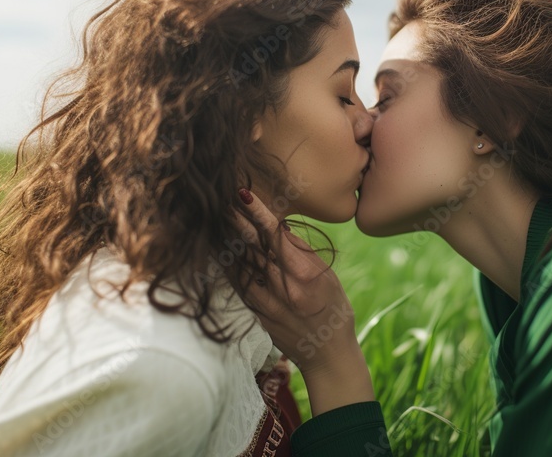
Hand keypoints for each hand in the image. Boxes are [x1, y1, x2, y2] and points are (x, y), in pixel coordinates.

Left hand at [234, 188, 374, 414]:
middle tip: (221, 200)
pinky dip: (229, 266)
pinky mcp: (257, 315)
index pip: (276, 237)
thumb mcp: (328, 278)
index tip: (243, 195)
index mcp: (305, 275)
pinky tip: (220, 251)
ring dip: (228, 241)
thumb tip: (279, 228)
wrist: (328, 356)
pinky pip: (238, 285)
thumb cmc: (334, 311)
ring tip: (216, 219)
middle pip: (253, 248)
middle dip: (236, 222)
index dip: (257, 214)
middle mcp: (283, 288)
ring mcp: (267, 303)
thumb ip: (303, 254)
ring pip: (240, 265)